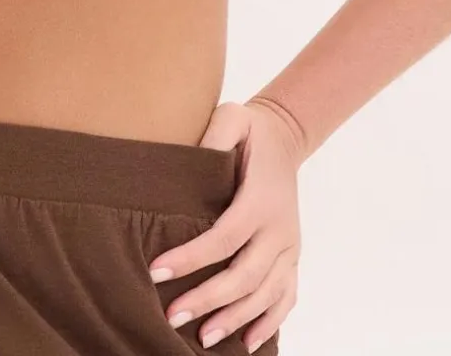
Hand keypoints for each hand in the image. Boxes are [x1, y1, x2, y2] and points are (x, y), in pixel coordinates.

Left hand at [146, 98, 303, 352]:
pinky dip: (270, 322)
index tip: (156, 271)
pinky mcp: (293, 256)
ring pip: (266, 293)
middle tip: (173, 316)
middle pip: (245, 275)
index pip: (224, 237)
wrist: (287, 136)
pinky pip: (287, 297)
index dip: (191, 257)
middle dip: (209, 299)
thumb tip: (189, 156)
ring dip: (236, 318)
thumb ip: (213, 135)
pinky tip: (247, 342)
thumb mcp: (232, 117)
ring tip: (203, 338)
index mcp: (261, 200)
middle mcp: (280, 229)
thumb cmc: (251, 130)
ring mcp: (290, 247)